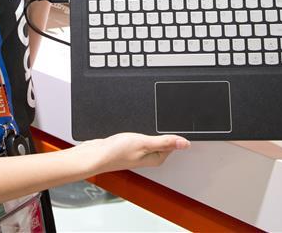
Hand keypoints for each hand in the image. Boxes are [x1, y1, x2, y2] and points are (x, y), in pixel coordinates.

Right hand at [76, 132, 190, 173]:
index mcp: (157, 158)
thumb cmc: (116, 152)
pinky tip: (135, 129)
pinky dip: (141, 131)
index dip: (173, 132)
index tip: (172, 123)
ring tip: (144, 126)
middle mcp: (150, 157)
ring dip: (150, 130)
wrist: (96, 153)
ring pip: (152, 138)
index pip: (174, 143)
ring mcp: (140, 152)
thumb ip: (165, 142)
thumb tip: (185, 143)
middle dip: (161, 130)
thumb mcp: (144, 143)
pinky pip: (142, 137)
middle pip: (164, 140)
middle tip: (156, 123)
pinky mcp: (132, 147)